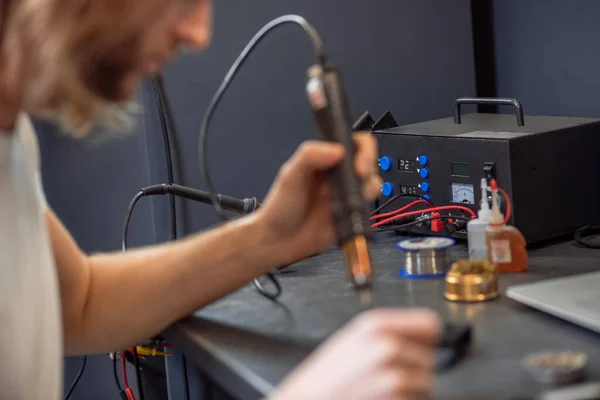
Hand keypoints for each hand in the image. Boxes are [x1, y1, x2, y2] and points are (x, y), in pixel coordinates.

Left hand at [256, 132, 381, 264]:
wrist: (280, 240)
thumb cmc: (281, 207)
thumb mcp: (290, 176)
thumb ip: (309, 156)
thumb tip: (335, 150)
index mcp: (324, 158)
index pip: (353, 142)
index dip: (362, 149)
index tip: (356, 162)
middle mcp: (338, 174)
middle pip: (369, 160)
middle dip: (369, 166)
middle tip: (359, 176)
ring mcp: (346, 193)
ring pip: (373, 182)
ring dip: (368, 187)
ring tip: (349, 197)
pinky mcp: (351, 212)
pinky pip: (369, 205)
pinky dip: (366, 206)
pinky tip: (350, 210)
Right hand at [271, 308, 440, 399]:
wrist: (308, 398)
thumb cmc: (328, 373)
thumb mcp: (355, 337)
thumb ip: (390, 330)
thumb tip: (429, 332)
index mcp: (377, 324)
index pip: (430, 323)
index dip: (428, 337)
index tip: (422, 346)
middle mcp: (387, 345)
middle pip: (430, 357)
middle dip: (415, 368)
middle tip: (388, 374)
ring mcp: (392, 374)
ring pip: (426, 383)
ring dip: (411, 389)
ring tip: (382, 388)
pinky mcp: (395, 398)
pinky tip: (381, 398)